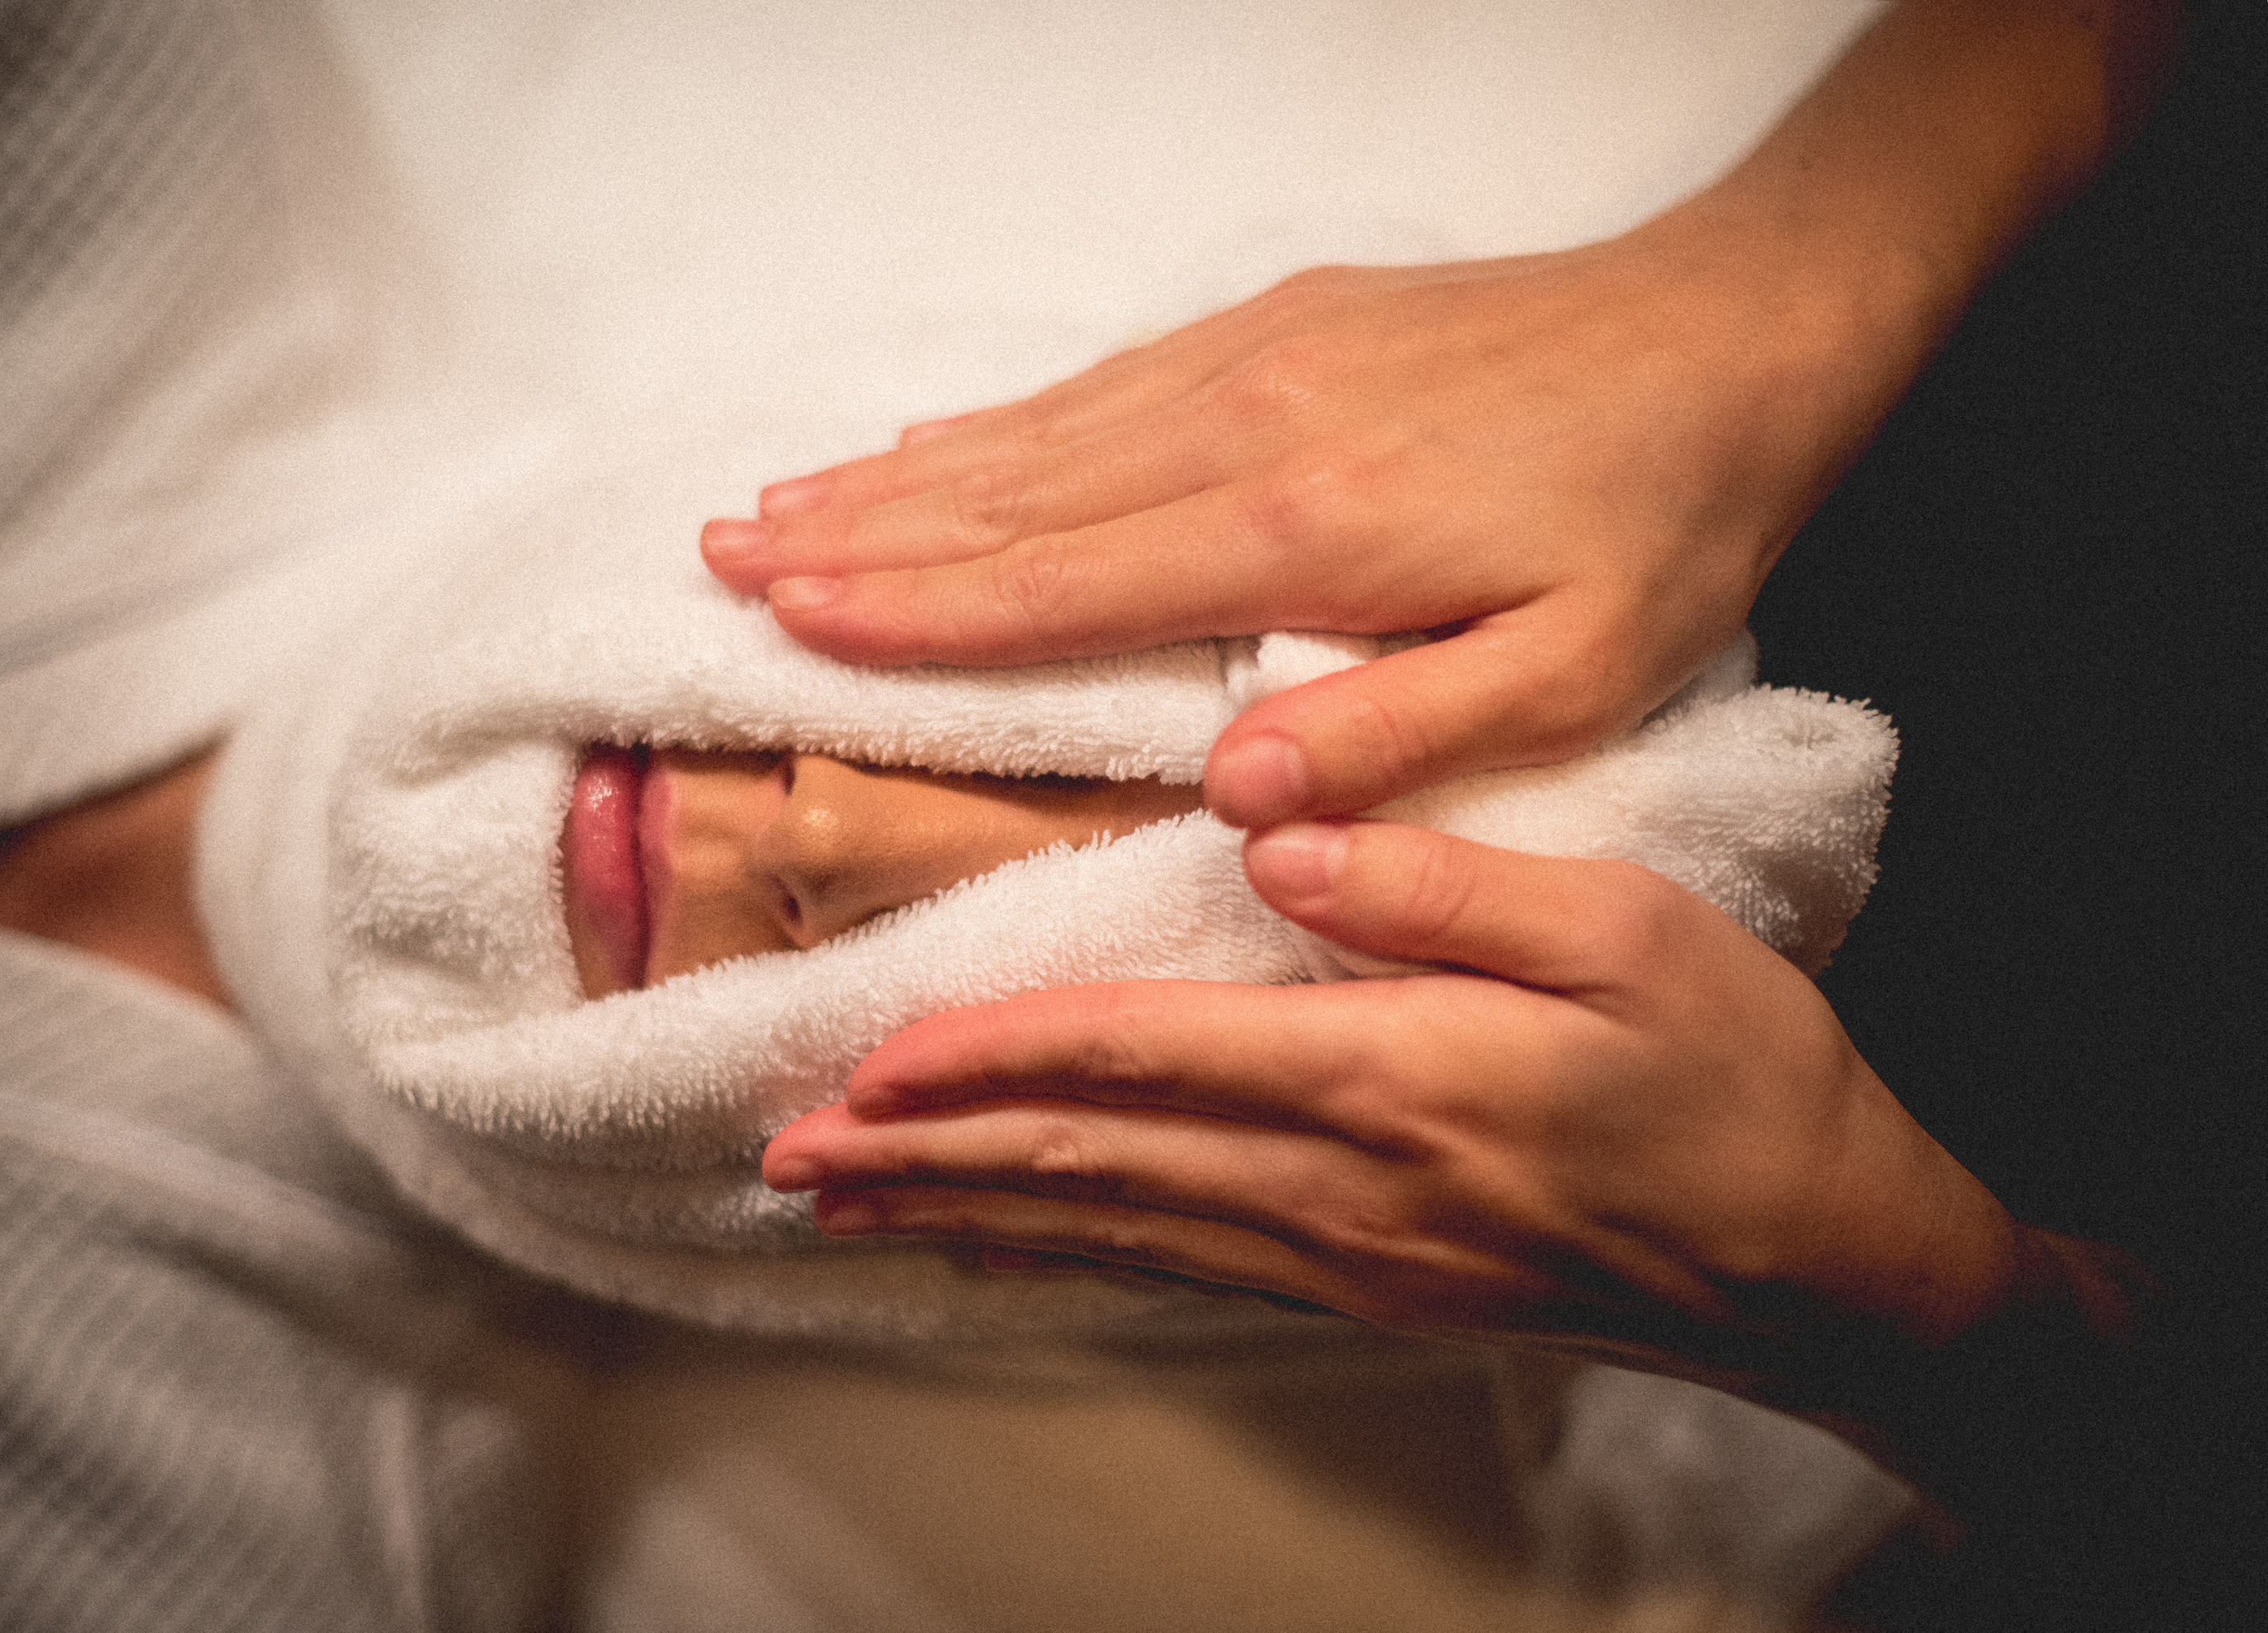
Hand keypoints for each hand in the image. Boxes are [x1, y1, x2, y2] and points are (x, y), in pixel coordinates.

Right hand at [706, 229, 1906, 824]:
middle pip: (1008, 498)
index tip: (784, 628)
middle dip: (852, 538)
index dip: (915, 617)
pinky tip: (930, 442)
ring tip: (773, 505)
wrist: (1736, 328)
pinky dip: (994, 423)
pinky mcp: (1281, 321)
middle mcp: (1247, 430)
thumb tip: (1234, 799)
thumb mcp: (1574, 670)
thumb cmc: (1659, 521)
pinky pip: (1099, 381)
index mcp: (1303, 535)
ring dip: (895, 477)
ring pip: (1034, 433)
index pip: (1062, 587)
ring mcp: (1255, 359)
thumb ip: (1401, 739)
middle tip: (713, 562)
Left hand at [762, 820, 2025, 1372]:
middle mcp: (1341, 1183)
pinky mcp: (1365, 1285)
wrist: (1819, 1261)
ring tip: (848, 1211)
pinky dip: (1067, 1262)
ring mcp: (1346, 1253)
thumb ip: (1450, 885)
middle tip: (787, 1157)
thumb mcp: (1634, 936)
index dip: (994, 1060)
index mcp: (1392, 1074)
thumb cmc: (1738, 1077)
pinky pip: (1178, 1274)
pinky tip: (996, 1256)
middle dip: (927, 1157)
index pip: (1146, 1059)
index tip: (866, 1058)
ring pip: (1112, 1233)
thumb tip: (1284, 837)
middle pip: (1091, 1166)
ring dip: (966, 1217)